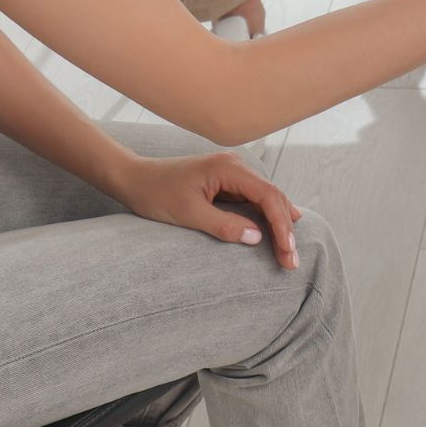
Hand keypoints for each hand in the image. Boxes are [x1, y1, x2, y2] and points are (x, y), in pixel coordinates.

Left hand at [112, 150, 304, 269]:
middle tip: (291, 261)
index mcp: (229, 168)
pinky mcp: (226, 182)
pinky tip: (279, 230)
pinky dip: (267, 217)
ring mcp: (232, 172)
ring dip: (279, 224)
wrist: (134, 180)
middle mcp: (235, 165)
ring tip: (288, 252)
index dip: (282, 225)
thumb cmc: (157, 194)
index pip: (268, 196)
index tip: (287, 251)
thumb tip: (257, 238)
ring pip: (266, 198)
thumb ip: (224, 225)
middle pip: (272, 196)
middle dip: (285, 228)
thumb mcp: (189, 214)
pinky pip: (254, 199)